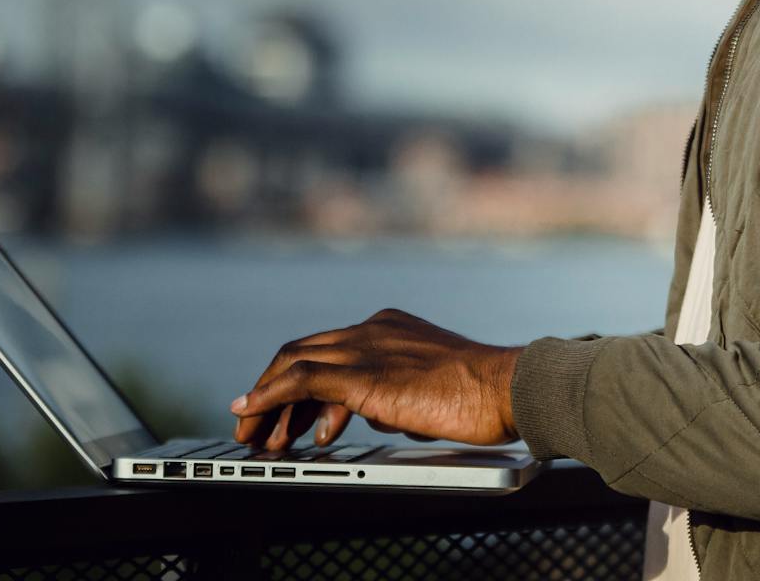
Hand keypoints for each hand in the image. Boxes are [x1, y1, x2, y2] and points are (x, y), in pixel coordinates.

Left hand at [229, 308, 522, 448]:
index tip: (285, 410)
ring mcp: (367, 348)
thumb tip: (374, 414)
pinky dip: (268, 396)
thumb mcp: (430, 390)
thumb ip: (396, 393)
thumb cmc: (484, 395)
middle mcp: (373, 329)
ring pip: (293, 362)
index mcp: (390, 328)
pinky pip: (299, 380)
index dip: (296, 379)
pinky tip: (252, 413)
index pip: (328, 348)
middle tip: (256, 425)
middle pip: (302, 351)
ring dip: (264, 399)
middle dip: (271, 390)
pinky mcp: (365, 375)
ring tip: (251, 432)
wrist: (509, 387)